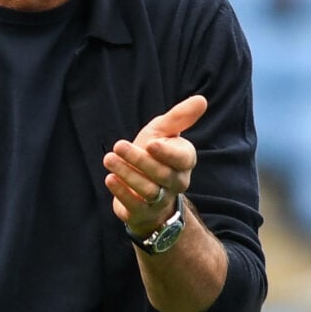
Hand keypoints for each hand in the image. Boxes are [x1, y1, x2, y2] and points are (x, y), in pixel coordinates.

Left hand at [103, 95, 206, 233]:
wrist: (144, 187)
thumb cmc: (154, 153)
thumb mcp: (164, 132)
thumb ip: (179, 117)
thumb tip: (201, 99)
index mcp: (184, 161)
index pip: (182, 159)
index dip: (167, 153)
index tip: (151, 143)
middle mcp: (176, 182)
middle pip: (162, 174)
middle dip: (139, 159)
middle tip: (118, 145)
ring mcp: (161, 200)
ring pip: (148, 190)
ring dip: (127, 174)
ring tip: (109, 159)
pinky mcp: (142, 212)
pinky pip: (135, 206)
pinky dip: (122, 193)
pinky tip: (110, 179)